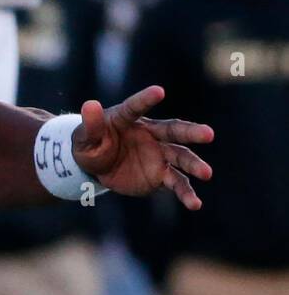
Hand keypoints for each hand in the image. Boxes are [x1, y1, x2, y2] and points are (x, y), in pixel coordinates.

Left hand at [73, 86, 213, 209]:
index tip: (159, 91)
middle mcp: (150, 134)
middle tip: (209, 134)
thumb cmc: (91, 145)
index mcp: (128, 119)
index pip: (136, 107)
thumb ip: (90, 124)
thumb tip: (90, 105)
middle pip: (174, 130)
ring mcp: (159, 154)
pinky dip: (186, 193)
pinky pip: (176, 182)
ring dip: (194, 165)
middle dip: (191, 132)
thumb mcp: (85, 137)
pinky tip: (195, 204)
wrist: (97, 168)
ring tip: (206, 174)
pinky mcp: (161, 174)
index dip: (146, 99)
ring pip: (181, 157)